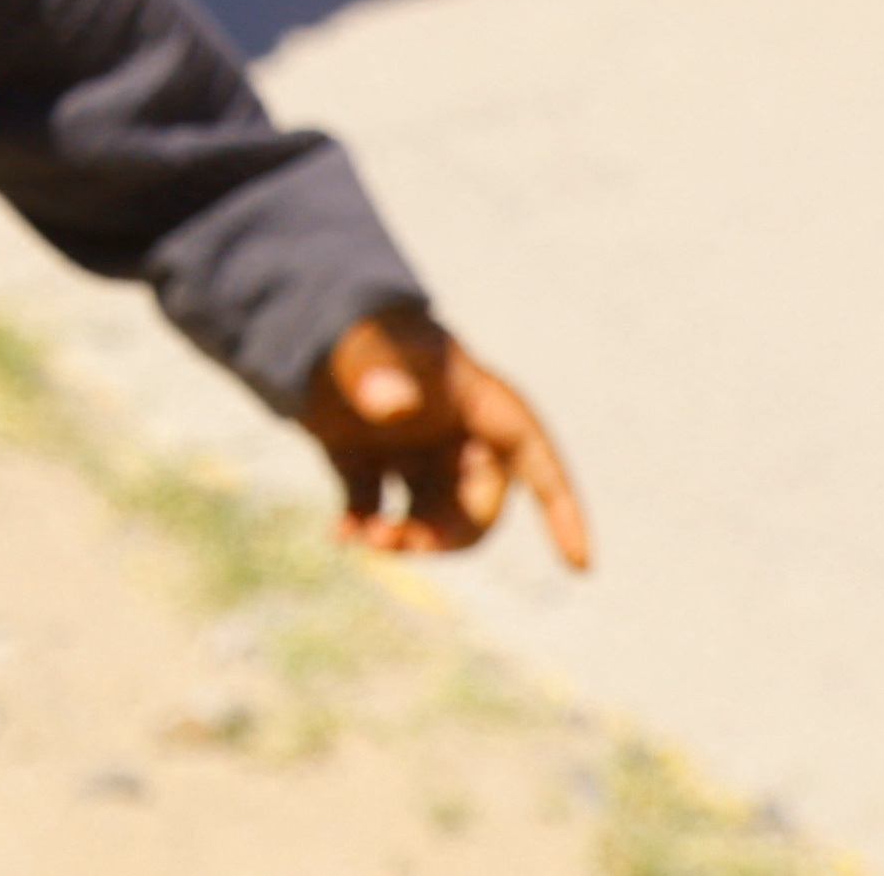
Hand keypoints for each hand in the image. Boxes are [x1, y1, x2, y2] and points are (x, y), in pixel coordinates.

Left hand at [300, 308, 591, 570]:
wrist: (305, 320)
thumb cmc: (355, 327)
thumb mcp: (367, 346)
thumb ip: (378, 370)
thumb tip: (397, 408)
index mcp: (480, 405)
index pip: (538, 462)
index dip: (563, 512)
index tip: (579, 563)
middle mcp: (457, 437)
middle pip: (476, 509)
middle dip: (444, 536)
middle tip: (390, 540)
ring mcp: (416, 454)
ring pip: (432, 520)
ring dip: (407, 539)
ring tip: (363, 540)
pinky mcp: (372, 465)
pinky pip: (379, 511)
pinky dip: (362, 526)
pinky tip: (341, 534)